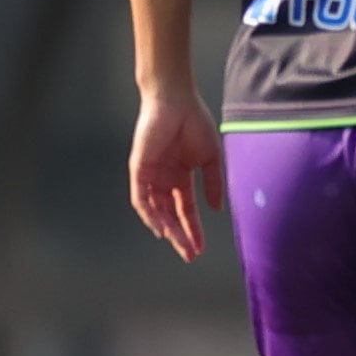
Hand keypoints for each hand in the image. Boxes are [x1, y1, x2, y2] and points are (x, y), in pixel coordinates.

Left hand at [127, 90, 225, 263]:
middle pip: (170, 215)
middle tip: (190, 254)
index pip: (185, 209)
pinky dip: (149, 214)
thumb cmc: (194, 123)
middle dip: (180, 235)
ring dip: (167, 229)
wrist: (176, 101)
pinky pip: (141, 198)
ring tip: (178, 244)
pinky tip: (159, 227)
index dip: (193, 229)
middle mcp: (164, 180)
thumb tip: (216, 209)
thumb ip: (213, 183)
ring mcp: (151, 176)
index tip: (201, 248)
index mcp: (181, 177)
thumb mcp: (210, 158)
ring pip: (155, 211)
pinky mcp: (139, 170)